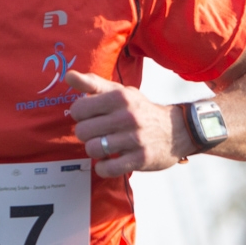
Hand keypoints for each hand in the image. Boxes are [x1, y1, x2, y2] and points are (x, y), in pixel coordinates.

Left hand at [65, 70, 190, 177]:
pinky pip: (107, 169)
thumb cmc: (140, 110)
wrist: (177, 130)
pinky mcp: (140, 159)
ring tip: (105, 146)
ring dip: (95, 151)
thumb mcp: (120, 92)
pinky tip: (109, 161)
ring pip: (92, 149)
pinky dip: (103, 168)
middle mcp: (127, 116)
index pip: (79, 108)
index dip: (80, 115)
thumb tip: (68, 76)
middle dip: (86, 134)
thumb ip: (93, 83)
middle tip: (97, 133)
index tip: (90, 116)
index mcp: (120, 97)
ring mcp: (135, 139)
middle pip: (82, 131)